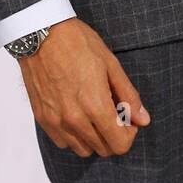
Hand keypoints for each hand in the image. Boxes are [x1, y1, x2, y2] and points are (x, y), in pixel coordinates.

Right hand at [19, 19, 150, 157]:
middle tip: (113, 112)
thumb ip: (128, 95)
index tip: (127, 118)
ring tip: (93, 113)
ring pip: (83, 150)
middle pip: (104, 149)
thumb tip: (143, 119)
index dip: (129, 134)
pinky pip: (63, 142)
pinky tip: (76, 113)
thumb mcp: (110, 63)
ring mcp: (56, 121)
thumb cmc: (76, 42)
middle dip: (114, 135)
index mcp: (95, 105)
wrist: (40, 33)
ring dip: (94, 138)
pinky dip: (73, 135)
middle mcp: (75, 119)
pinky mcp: (43, 118)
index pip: (120, 144)